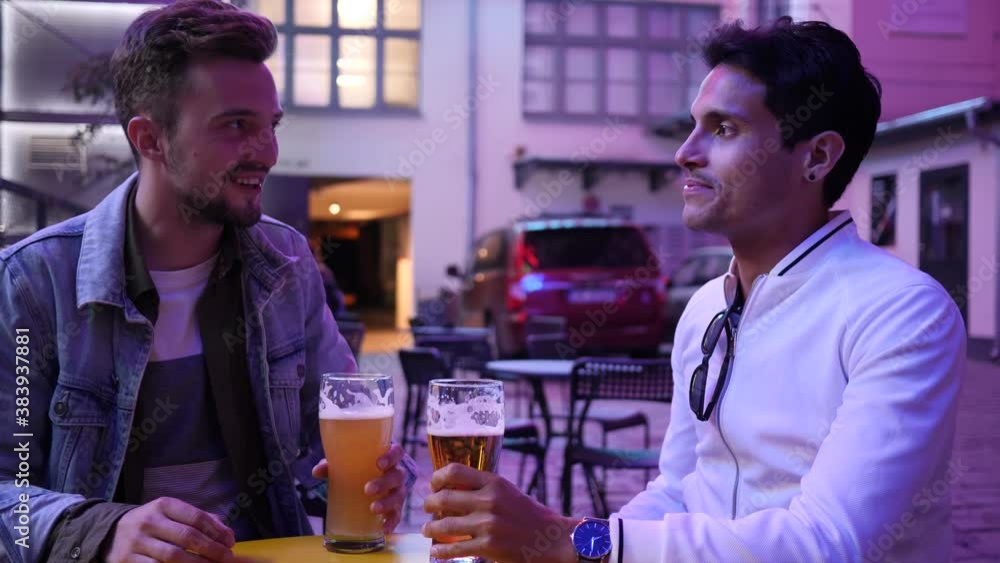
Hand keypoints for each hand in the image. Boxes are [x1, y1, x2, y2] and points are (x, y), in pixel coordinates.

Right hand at [106, 497, 235, 562]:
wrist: (110, 533)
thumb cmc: (151, 524)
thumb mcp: (171, 514)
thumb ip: (200, 519)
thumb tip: (227, 533)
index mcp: (164, 505)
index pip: (196, 517)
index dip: (217, 531)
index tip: (230, 542)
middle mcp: (149, 521)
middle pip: (188, 537)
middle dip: (212, 549)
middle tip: (227, 558)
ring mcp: (137, 542)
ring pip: (173, 556)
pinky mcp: (127, 561)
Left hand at [312, 443, 408, 533]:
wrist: (369, 483)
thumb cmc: (359, 469)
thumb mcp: (347, 465)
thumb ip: (333, 466)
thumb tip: (317, 471)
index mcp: (388, 457)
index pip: (396, 452)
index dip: (391, 456)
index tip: (379, 463)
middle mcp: (396, 473)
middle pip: (397, 475)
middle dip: (384, 483)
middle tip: (367, 489)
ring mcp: (397, 491)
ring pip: (399, 495)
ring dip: (387, 502)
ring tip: (373, 509)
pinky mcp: (396, 507)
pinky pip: (397, 515)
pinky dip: (392, 522)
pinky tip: (384, 528)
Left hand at [421, 464, 578, 562]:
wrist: (552, 539)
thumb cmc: (529, 515)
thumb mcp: (507, 492)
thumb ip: (483, 489)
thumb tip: (452, 489)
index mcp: (494, 482)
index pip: (454, 471)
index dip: (437, 478)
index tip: (433, 485)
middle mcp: (489, 500)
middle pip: (443, 498)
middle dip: (428, 504)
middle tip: (426, 508)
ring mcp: (487, 524)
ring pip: (444, 524)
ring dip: (430, 528)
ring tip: (426, 530)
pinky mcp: (488, 546)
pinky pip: (454, 548)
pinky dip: (440, 550)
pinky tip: (436, 550)